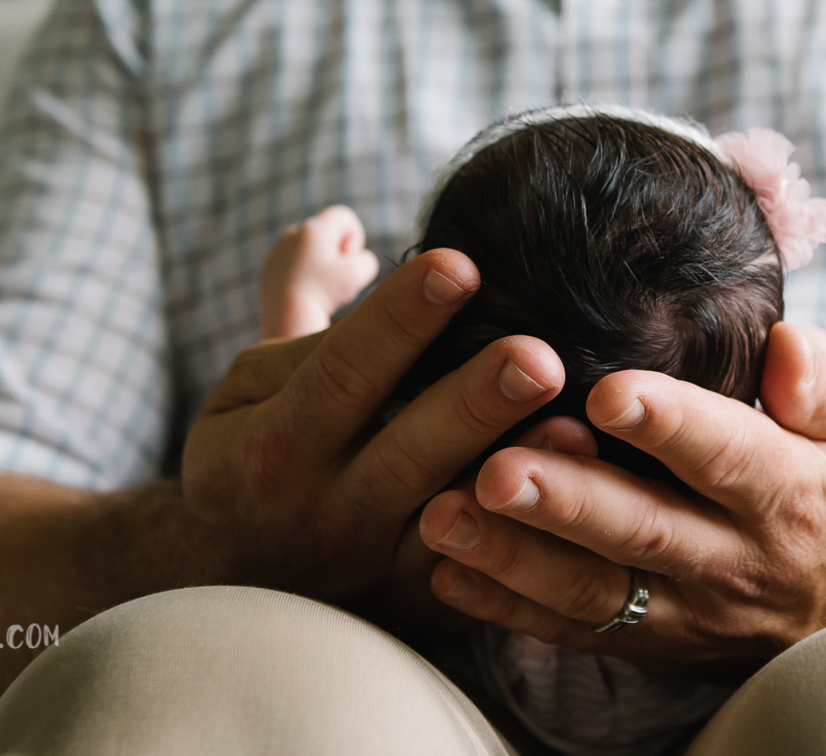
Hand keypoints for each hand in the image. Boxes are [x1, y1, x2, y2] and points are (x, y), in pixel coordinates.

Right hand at [181, 249, 567, 611]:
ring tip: (580, 427)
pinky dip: (535, 540)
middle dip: (474, 402)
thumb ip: (295, 292)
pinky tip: (585, 495)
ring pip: (458, 522)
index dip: (400, 319)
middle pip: (407, 451)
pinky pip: (487, 574)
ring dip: (522, 475)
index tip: (459, 263)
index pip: (342, 371)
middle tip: (539, 355)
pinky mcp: (426, 605)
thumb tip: (340, 221)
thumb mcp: (249, 382)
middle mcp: (326, 509)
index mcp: (276, 443)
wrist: (239, 595)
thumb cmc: (258, 456)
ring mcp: (379, 566)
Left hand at [258, 205, 381, 338]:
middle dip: (336, 252)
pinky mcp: (268, 269)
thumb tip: (356, 261)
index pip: (344, 217)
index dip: (355, 238)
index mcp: (314, 229)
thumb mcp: (360, 274)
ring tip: (320, 288)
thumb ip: (366, 260)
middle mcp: (292, 234)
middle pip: (325, 233)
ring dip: (319, 264)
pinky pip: (292, 265)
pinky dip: (301, 275)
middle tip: (336, 278)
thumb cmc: (324, 293)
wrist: (286, 316)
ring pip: (308, 250)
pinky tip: (304, 294)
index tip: (348, 261)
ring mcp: (277, 251)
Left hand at [417, 322, 825, 670]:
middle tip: (494, 468)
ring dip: (515, 559)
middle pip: (646, 532)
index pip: (728, 453)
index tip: (609, 389)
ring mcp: (700, 612)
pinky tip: (447, 574)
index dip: (670, 424)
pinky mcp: (669, 643)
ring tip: (441, 519)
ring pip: (600, 592)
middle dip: (566, 500)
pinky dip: (513, 609)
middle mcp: (743, 560)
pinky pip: (584, 632)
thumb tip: (787, 349)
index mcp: (799, 490)